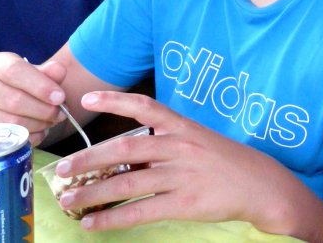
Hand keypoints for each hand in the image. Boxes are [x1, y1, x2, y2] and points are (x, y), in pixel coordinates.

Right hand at [0, 52, 65, 144]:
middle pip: (13, 100)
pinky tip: (39, 131)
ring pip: (10, 122)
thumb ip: (49, 72)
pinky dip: (30, 137)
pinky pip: (9, 139)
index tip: (60, 97)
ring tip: (51, 121)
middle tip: (61, 114)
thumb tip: (59, 71)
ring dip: (38, 124)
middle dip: (43, 110)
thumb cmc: (23, 85)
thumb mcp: (35, 74)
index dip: (40, 85)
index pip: (14, 71)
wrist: (4, 101)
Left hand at [54, 91, 313, 233]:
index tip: (87, 99)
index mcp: (183, 127)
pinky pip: (141, 211)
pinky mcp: (186, 203)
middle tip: (62, 170)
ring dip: (93, 193)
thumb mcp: (199, 141)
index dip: (115, 101)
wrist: (260, 185)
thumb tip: (125, 154)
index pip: (146, 106)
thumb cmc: (225, 162)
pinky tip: (94, 224)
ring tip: (69, 201)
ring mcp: (183, 175)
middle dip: (89, 159)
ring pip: (128, 183)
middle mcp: (180, 147)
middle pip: (126, 149)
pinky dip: (113, 218)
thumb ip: (166, 143)